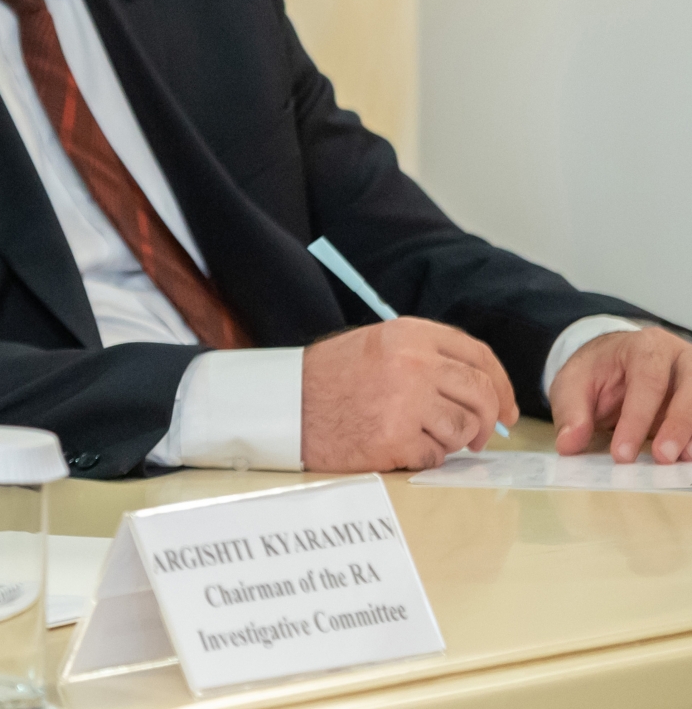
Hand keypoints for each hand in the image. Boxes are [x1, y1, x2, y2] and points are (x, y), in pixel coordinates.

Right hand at [302, 318, 518, 471]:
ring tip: (417, 436)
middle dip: (487, 421)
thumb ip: (425, 356)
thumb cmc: (329, 378)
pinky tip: (396, 446)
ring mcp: (405, 402)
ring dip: (449, 440)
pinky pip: (436, 456)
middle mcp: (413, 363)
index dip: (502, 385)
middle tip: (478, 437)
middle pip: (481, 394)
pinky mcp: (395, 439)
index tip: (508, 409)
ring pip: (462, 429)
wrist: (284, 406)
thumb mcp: (377, 345)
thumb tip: (479, 387)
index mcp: (409, 335)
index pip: (478, 356)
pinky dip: (423, 457)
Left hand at [550, 327, 691, 462]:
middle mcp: (680, 359)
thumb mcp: (572, 384)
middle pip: (689, 390)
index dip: (637, 419)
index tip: (622, 454)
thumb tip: (568, 444)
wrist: (614, 363)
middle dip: (677, 426)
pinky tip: (687, 457)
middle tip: (661, 458)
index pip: (647, 381)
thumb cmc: (596, 373)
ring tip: (680, 461)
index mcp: (646, 347)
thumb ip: (571, 412)